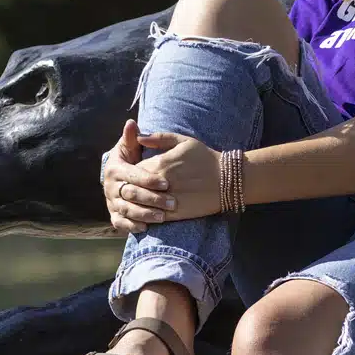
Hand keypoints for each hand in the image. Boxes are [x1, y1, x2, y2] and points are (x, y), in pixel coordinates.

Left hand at [100, 119, 224, 230]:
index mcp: (160, 163)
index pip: (132, 170)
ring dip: (134, 204)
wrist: (227, 180)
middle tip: (128, 190)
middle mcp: (160, 182)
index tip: (131, 175)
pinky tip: (144, 213)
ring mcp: (166, 199)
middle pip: (132, 188)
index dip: (129, 173)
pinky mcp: (174, 214)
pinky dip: (145, 216)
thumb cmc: (205, 158)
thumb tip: (140, 137)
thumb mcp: (184, 141)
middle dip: (128, 189)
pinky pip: (152, 217)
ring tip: (134, 203)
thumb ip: (160, 138)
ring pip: (139, 204)